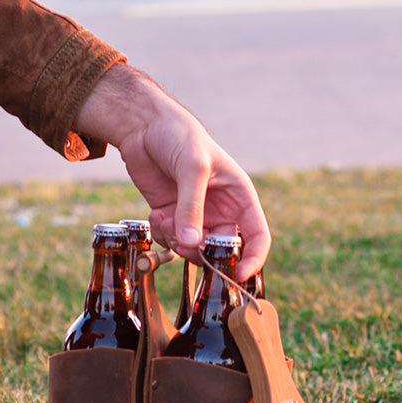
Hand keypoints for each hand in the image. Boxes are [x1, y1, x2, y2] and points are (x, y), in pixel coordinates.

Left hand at [74, 63, 270, 278]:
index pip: (257, 237)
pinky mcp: (172, 217)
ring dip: (178, 243)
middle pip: (222, 251)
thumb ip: (192, 207)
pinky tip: (155, 214)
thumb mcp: (192, 167)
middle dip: (202, 253)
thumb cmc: (179, 136)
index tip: (237, 276)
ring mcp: (196, 216)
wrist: (144, 127)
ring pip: (194, 250)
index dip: (252, 259)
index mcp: (240, 196)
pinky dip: (163, 235)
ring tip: (165, 220)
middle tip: (183, 242)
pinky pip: (172, 241)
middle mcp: (221, 210)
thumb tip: (191, 243)